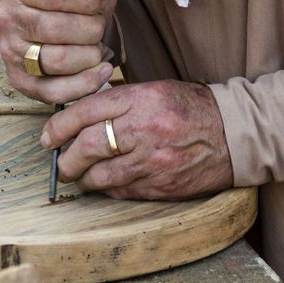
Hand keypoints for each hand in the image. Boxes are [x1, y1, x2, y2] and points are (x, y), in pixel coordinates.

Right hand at [0, 0, 130, 103]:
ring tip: (96, 45)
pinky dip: (84, 85)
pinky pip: (53, 92)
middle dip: (93, 28)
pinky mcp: (20, 80)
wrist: (30, 10)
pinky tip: (101, 70)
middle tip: (98, 25)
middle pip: (61, 29)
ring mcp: (11, 52)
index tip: (101, 0)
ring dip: (90, 55)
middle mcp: (9, 18)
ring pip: (58, 61)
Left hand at [40, 80, 233, 199]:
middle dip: (66, 158)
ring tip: (79, 175)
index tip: (48, 136)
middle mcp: (144, 130)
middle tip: (60, 162)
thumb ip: (119, 101)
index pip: (86, 112)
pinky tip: (106, 183)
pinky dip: (107, 189)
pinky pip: (120, 191)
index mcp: (141, 99)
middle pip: (87, 146)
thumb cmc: (191, 108)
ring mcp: (152, 161)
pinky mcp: (160, 186)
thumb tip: (79, 115)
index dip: (59, 126)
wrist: (235, 134)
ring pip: (99, 176)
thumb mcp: (155, 90)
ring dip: (83, 178)